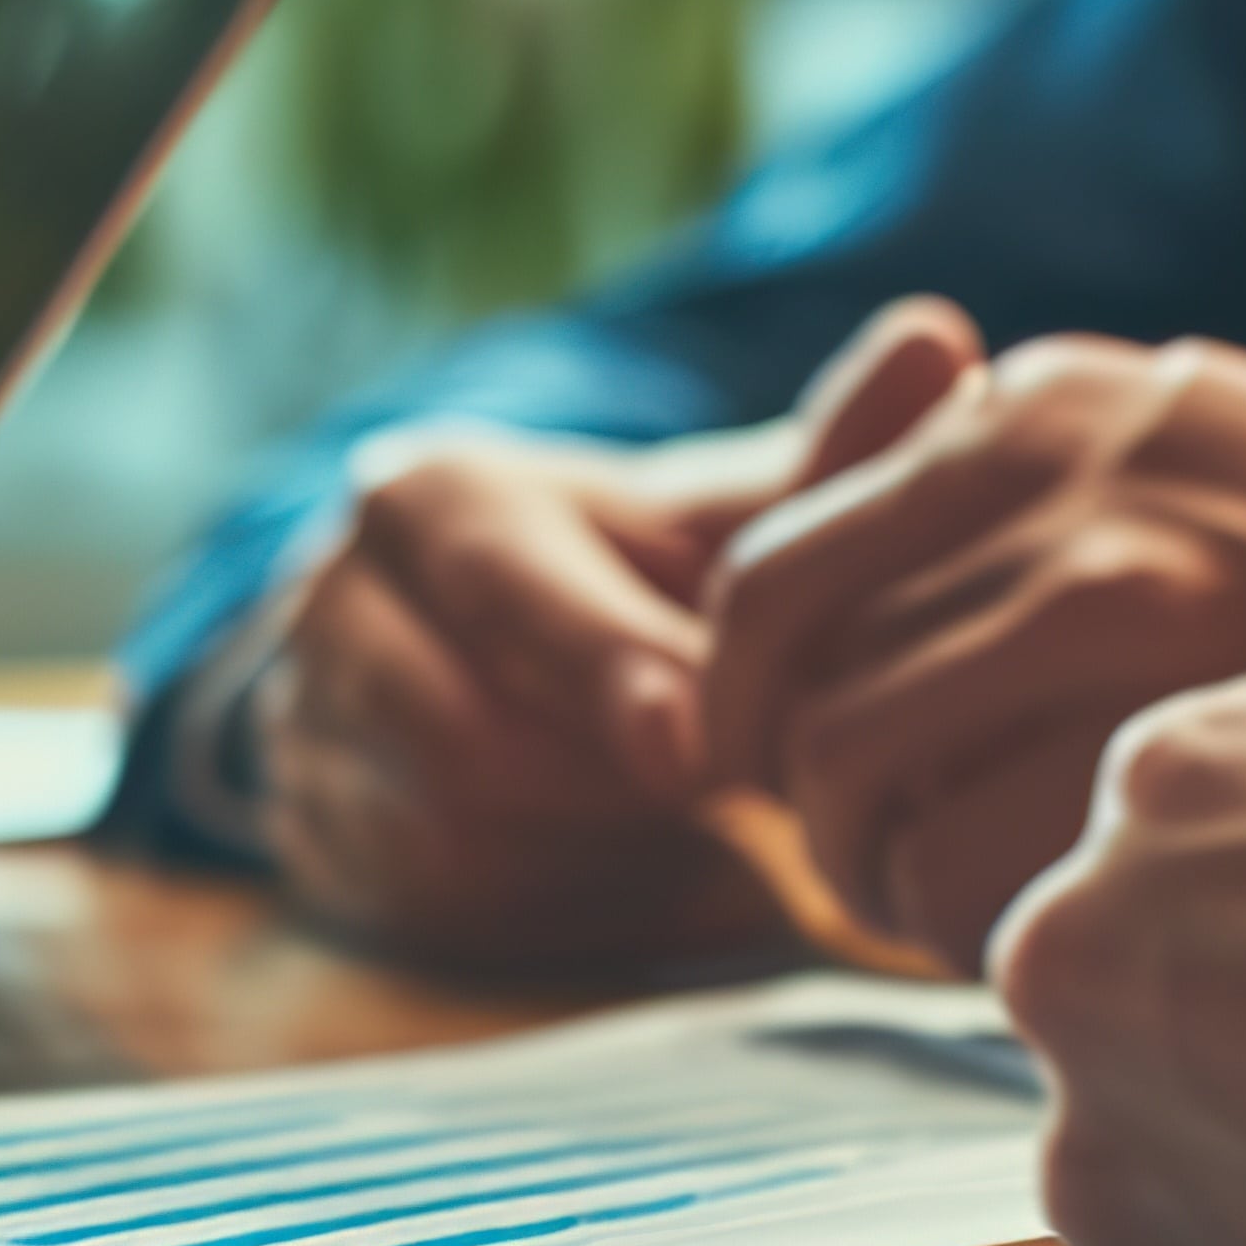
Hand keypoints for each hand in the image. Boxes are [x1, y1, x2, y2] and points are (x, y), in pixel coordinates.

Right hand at [247, 302, 979, 969]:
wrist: (475, 663)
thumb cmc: (644, 582)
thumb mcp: (730, 521)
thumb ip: (830, 457)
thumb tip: (936, 344)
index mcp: (432, 496)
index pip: (507, 586)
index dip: (610, 671)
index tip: (690, 748)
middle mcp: (336, 603)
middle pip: (471, 739)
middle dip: (608, 784)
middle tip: (715, 799)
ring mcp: (309, 726)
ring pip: (454, 831)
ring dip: (592, 848)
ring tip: (677, 822)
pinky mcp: (318, 838)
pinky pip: (443, 902)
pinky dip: (554, 899)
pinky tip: (617, 867)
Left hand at [706, 324, 1245, 972]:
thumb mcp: (1154, 441)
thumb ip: (984, 485)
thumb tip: (803, 590)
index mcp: (1021, 416)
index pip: (772, 575)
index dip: (733, 701)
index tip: (758, 771)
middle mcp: (1047, 481)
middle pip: (806, 696)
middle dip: (809, 815)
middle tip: (865, 874)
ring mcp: (1115, 593)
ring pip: (868, 785)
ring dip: (879, 881)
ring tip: (952, 918)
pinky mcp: (1177, 722)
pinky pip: (969, 864)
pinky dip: (967, 926)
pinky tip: (1042, 936)